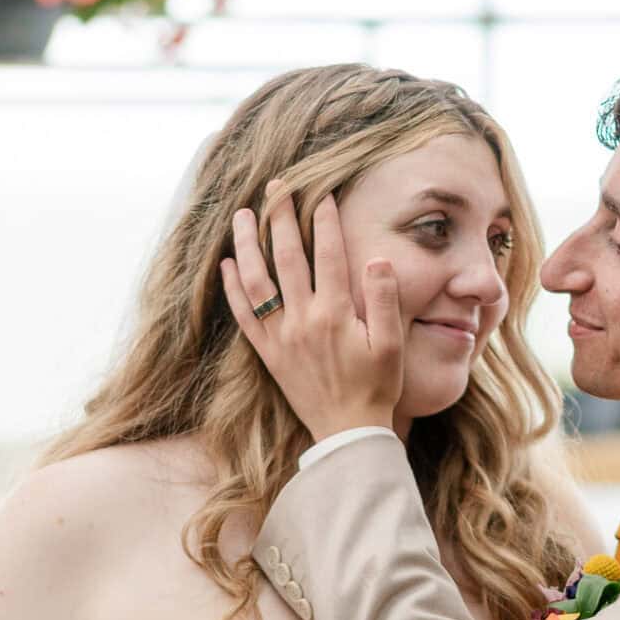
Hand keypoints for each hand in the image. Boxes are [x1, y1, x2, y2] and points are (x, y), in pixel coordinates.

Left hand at [220, 189, 404, 442]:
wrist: (348, 433)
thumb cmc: (376, 388)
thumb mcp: (391, 345)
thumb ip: (385, 301)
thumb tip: (377, 259)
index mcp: (335, 314)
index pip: (328, 254)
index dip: (324, 220)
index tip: (321, 193)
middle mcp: (303, 320)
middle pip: (287, 257)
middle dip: (282, 217)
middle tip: (276, 186)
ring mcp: (281, 336)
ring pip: (257, 281)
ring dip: (248, 244)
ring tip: (244, 215)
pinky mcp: (268, 353)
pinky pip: (245, 316)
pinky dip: (234, 288)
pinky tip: (228, 264)